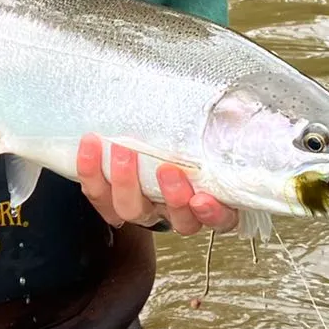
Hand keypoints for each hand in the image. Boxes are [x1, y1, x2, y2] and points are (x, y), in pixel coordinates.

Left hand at [75, 134, 239, 234]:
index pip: (220, 219)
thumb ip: (231, 122)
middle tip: (167, 170)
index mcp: (210, 200)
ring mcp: (143, 208)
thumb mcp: (221, 128)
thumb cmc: (192, 135)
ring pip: (134, 211)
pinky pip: (100, 197)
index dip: (212, 213)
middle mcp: (177, 211)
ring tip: (124, 152)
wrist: (149, 138)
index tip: (203, 198)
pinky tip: (91, 146)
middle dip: (172, 196)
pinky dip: (93, 173)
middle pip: (177, 219)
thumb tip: (237, 109)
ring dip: (128, 184)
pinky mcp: (111, 201)